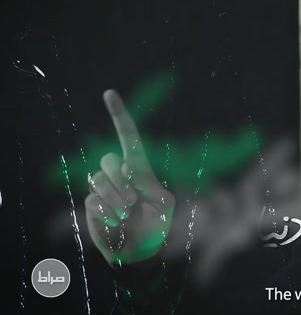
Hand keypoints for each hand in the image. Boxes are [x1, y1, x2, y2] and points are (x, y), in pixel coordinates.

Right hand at [84, 89, 174, 265]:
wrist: (139, 249)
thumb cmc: (156, 224)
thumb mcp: (166, 205)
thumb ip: (155, 189)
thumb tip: (133, 178)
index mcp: (138, 167)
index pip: (128, 135)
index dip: (120, 114)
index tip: (109, 93)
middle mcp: (118, 173)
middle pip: (109, 160)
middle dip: (121, 179)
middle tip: (133, 200)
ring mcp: (103, 188)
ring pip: (100, 180)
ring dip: (116, 198)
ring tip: (127, 213)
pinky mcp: (92, 204)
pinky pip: (94, 200)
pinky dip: (107, 212)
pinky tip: (116, 221)